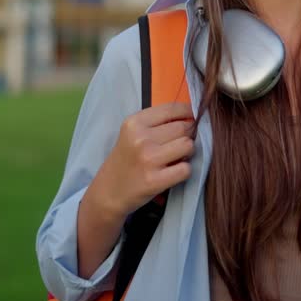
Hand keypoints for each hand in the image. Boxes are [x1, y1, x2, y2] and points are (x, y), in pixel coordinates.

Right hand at [92, 102, 196, 217]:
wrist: (108, 191)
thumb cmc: (126, 160)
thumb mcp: (132, 133)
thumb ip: (157, 122)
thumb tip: (192, 115)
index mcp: (135, 123)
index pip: (172, 109)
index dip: (188, 112)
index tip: (192, 118)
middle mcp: (141, 138)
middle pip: (183, 128)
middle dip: (187, 136)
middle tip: (178, 145)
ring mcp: (148, 159)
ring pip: (188, 146)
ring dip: (187, 153)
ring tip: (176, 158)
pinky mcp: (155, 180)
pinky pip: (186, 169)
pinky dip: (184, 171)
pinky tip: (173, 172)